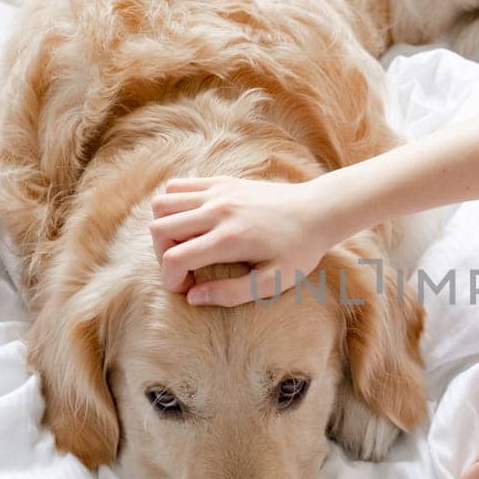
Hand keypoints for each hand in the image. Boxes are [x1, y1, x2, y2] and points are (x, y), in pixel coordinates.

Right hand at [149, 175, 338, 304]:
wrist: (319, 210)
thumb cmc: (300, 249)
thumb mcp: (273, 281)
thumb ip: (232, 293)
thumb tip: (193, 297)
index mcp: (230, 238)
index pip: (175, 258)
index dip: (170, 280)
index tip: (186, 289)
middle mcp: (218, 210)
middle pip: (159, 229)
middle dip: (162, 256)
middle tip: (185, 268)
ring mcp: (218, 191)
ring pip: (162, 204)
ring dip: (164, 229)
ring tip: (185, 244)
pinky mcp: (221, 181)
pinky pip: (177, 187)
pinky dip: (173, 206)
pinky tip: (192, 223)